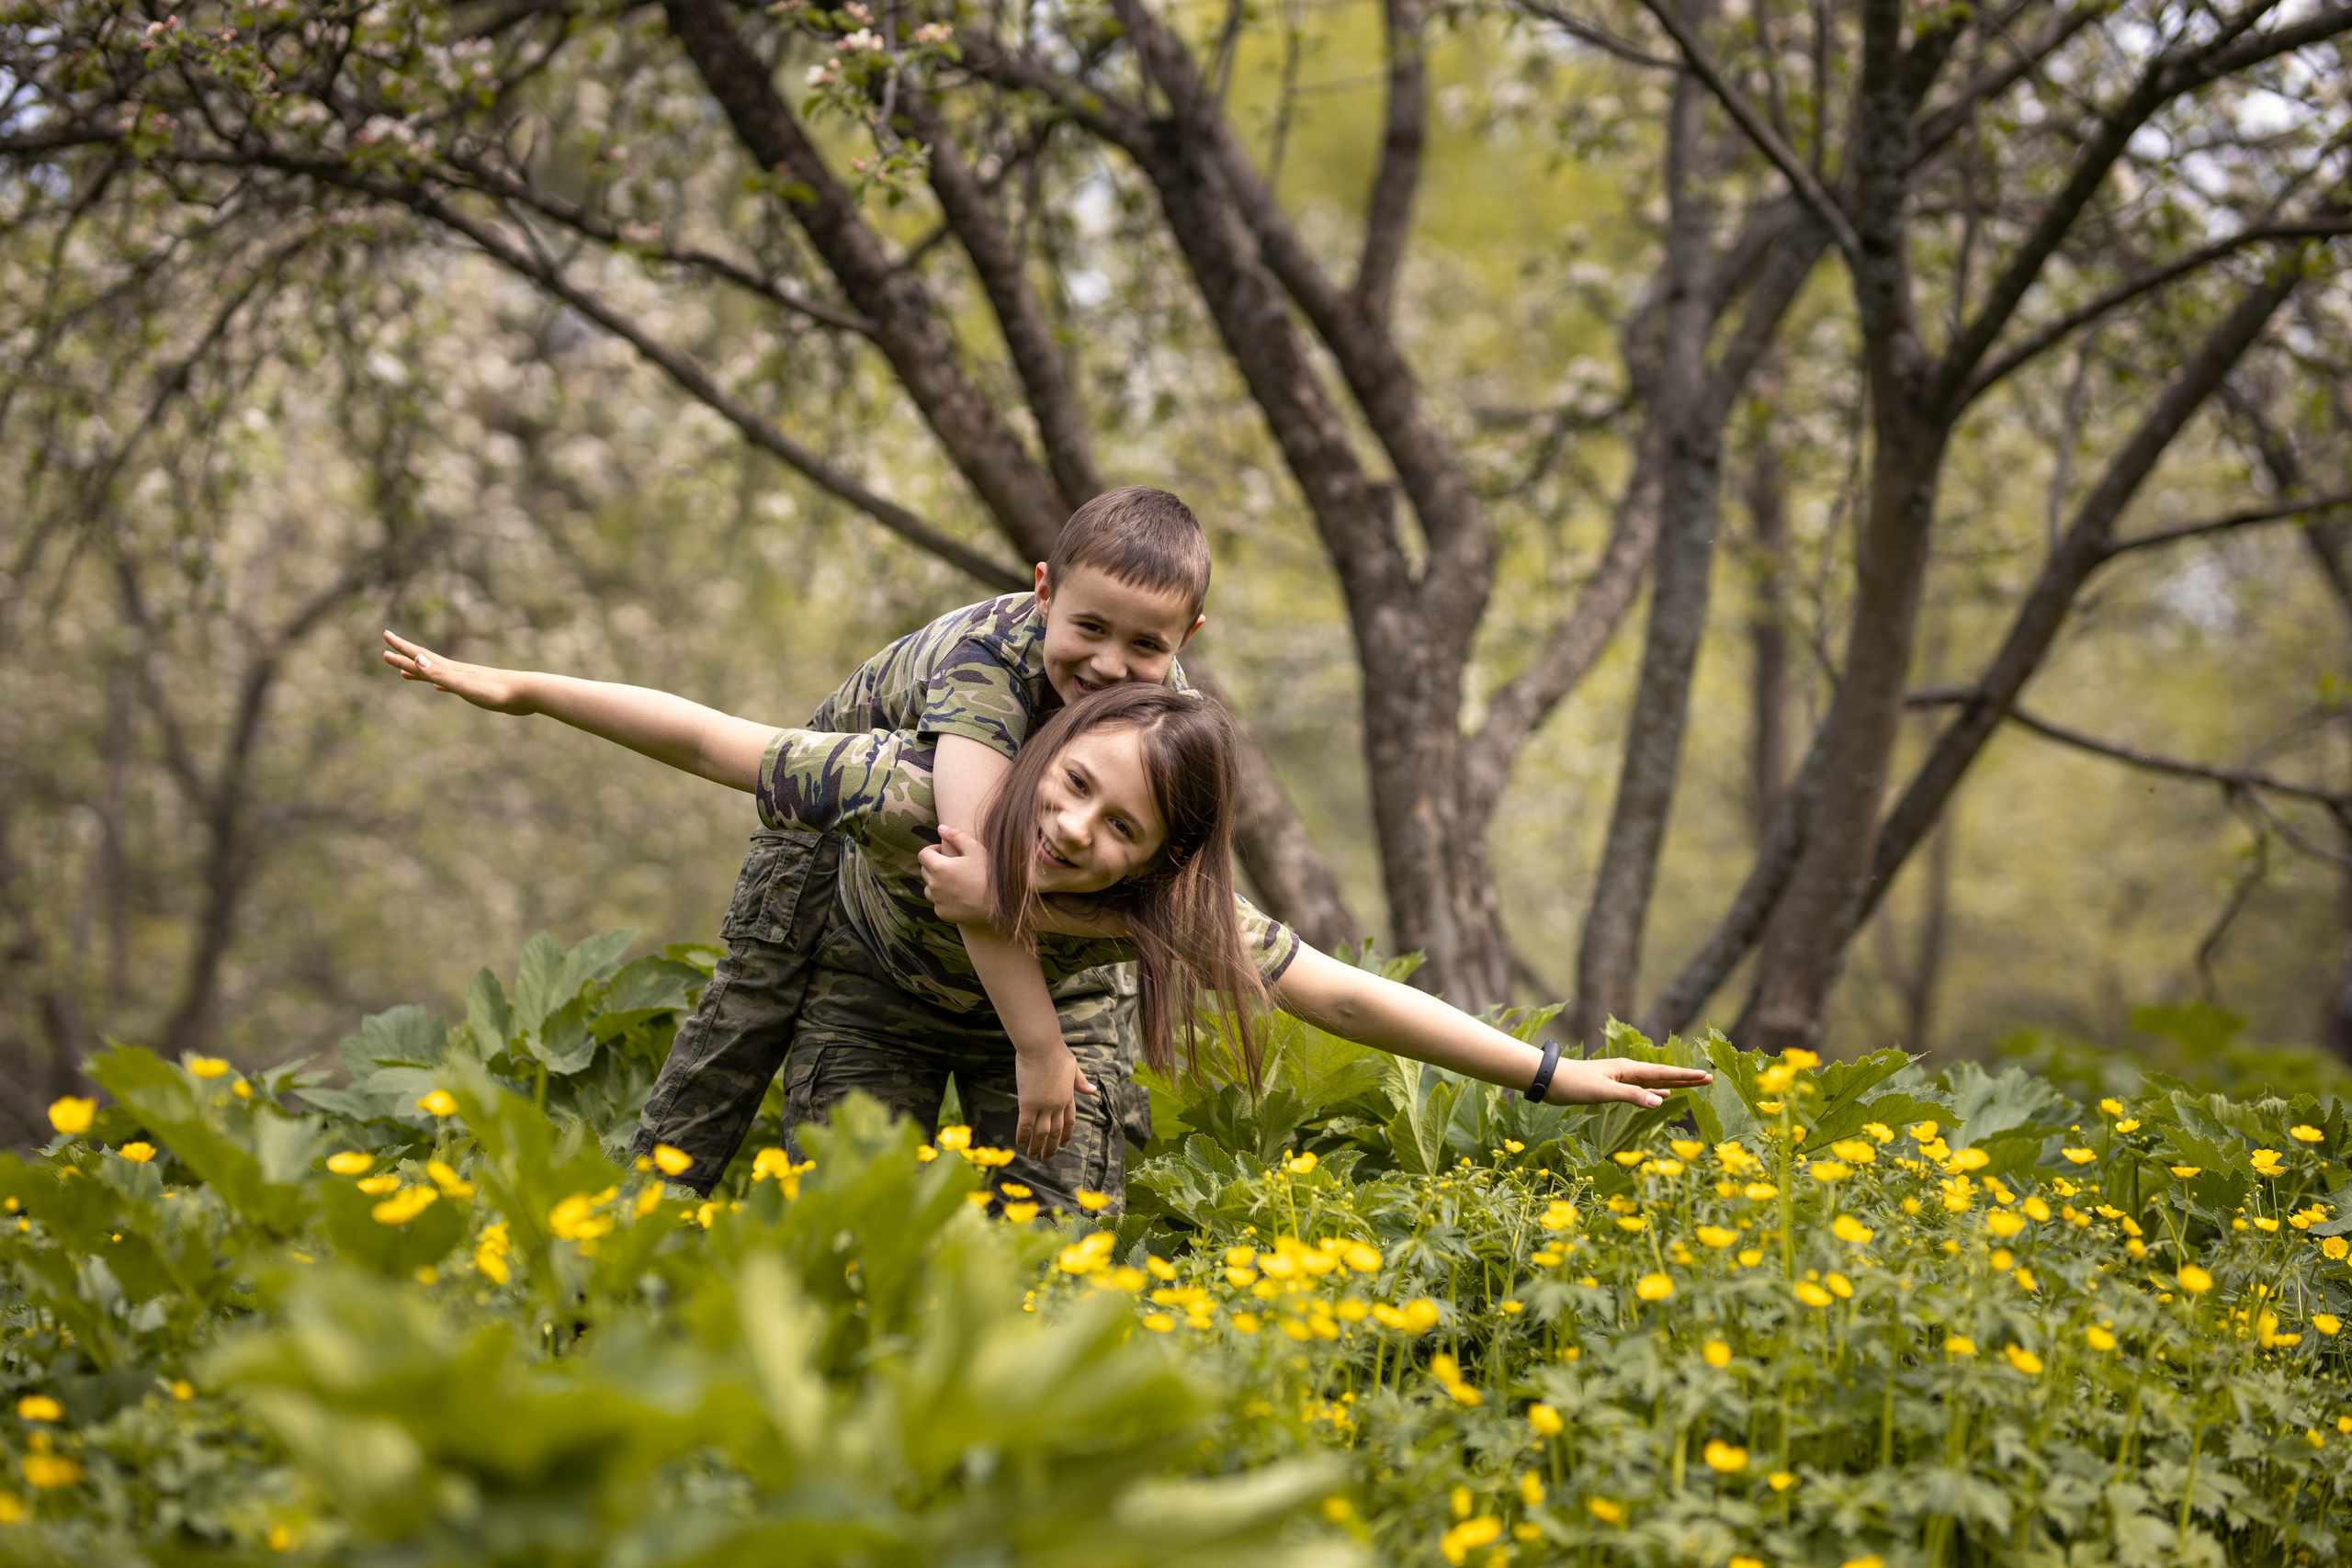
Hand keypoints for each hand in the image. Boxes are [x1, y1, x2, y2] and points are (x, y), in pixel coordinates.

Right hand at [381, 630, 534, 713]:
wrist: (526, 693)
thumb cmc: (495, 691)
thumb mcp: (463, 685)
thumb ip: (439, 674)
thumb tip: (416, 658)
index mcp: (450, 670)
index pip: (420, 655)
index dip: (401, 647)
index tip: (385, 635)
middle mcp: (456, 671)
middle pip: (425, 661)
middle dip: (405, 656)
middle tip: (387, 650)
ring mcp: (466, 679)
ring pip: (436, 673)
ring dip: (419, 671)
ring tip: (405, 673)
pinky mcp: (477, 689)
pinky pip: (451, 685)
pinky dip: (441, 684)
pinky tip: (441, 688)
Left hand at [919, 823, 995, 925]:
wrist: (1000, 905)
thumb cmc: (988, 875)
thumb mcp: (976, 849)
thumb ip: (956, 836)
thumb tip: (941, 828)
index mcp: (939, 867)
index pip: (923, 854)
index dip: (932, 850)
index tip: (944, 852)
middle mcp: (934, 885)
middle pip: (924, 871)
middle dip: (934, 865)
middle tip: (952, 866)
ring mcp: (937, 901)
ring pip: (928, 888)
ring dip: (936, 882)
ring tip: (953, 881)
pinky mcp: (943, 914)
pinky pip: (937, 903)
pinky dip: (943, 898)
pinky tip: (959, 896)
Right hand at [1013, 1041, 1096, 1162]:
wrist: (1042, 1047)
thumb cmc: (1056, 1052)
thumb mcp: (1073, 1067)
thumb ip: (1080, 1081)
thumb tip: (1092, 1090)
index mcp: (1068, 1096)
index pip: (1069, 1121)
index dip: (1066, 1135)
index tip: (1063, 1145)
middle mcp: (1057, 1105)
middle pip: (1056, 1131)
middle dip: (1051, 1147)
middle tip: (1047, 1159)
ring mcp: (1043, 1106)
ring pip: (1041, 1133)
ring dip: (1037, 1147)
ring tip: (1033, 1157)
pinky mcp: (1028, 1104)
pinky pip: (1025, 1125)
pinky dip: (1023, 1136)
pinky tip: (1019, 1144)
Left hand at [1547, 1057, 1712, 1109]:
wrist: (1550, 1080)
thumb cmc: (1574, 1084)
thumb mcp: (1604, 1091)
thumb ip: (1632, 1096)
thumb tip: (1660, 1103)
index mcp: (1628, 1069)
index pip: (1663, 1073)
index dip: (1686, 1076)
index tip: (1706, 1076)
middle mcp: (1627, 1071)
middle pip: (1663, 1075)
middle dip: (1686, 1077)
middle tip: (1709, 1078)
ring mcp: (1620, 1078)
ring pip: (1654, 1082)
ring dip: (1673, 1084)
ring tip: (1692, 1084)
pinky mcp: (1612, 1087)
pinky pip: (1642, 1089)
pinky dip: (1655, 1092)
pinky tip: (1662, 1096)